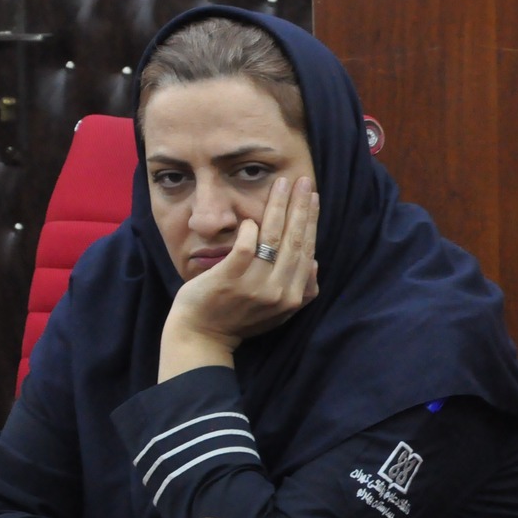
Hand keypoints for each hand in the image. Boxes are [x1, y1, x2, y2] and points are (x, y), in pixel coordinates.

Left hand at [159, 176, 320, 379]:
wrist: (203, 336)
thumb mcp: (279, 313)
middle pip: (294, 240)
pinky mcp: (229, 278)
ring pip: (272, 237)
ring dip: (279, 207)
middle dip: (300, 206)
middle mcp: (278, 291)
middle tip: (303, 181)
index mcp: (293, 296)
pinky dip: (250, 229)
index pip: (307, 250)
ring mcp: (253, 285)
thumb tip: (314, 262)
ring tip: (282, 185)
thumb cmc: (240, 321)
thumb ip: (302, 291)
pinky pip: (246, 246)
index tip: (313, 197)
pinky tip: (252, 217)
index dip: (311, 222)